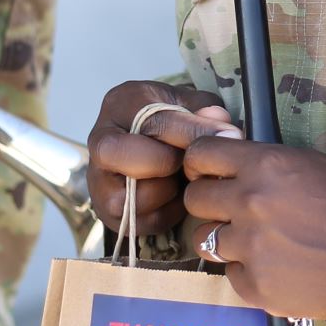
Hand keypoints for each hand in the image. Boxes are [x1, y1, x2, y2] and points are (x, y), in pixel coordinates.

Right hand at [87, 80, 238, 237]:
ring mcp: (99, 181)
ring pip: (137, 195)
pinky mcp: (109, 214)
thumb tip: (223, 130)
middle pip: (127, 156)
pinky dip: (169, 211)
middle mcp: (100, 141)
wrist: (155, 147)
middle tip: (192, 161)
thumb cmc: (174, 121)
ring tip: (183, 176)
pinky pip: (144, 221)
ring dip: (171, 190)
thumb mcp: (192, 104)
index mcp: (120, 105)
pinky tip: (176, 193)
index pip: (153, 120)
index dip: (193, 131)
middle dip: (168, 162)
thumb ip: (207, 112)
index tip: (227, 136)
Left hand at [182, 136, 325, 319]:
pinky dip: (248, 272)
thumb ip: (264, 163)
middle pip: (195, 200)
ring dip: (227, 240)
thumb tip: (228, 163)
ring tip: (258, 243)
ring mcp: (251, 247)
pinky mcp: (258, 286)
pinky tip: (277, 266)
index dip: (201, 166)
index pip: (199, 155)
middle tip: (234, 212)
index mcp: (264, 165)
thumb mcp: (309, 164)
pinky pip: (231, 275)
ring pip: (206, 241)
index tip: (209, 175)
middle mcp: (250, 203)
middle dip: (211, 204)